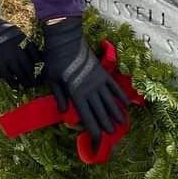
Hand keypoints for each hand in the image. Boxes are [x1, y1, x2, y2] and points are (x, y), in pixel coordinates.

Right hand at [0, 9, 40, 88]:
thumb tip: (26, 51)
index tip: (42, 71)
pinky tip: (15, 86)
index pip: (37, 56)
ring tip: (28, 86)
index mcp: (24, 40)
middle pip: (30, 66)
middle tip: (37, 83)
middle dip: (35, 77)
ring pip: (21, 73)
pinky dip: (12, 82)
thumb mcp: (15, 31)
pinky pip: (8, 75)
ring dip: (25, 81)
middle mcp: (19, 49)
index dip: (41, 65)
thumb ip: (22, 41)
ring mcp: (10, 56)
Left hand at [43, 17, 128, 145]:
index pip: (87, 116)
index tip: (97, 139)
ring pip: (109, 100)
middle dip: (106, 123)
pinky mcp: (103, 72)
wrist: (66, 39)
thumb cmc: (56, 59)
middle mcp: (90, 89)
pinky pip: (114, 86)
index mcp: (76, 93)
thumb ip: (59, 96)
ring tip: (121, 123)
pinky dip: (120, 95)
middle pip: (100, 111)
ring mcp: (98, 80)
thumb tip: (64, 112)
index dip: (93, 128)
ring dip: (115, 112)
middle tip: (112, 134)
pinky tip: (126, 103)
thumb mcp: (52, 79)